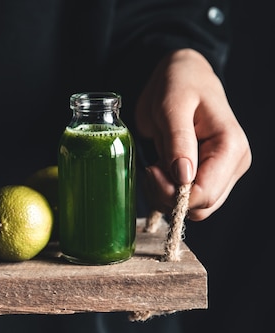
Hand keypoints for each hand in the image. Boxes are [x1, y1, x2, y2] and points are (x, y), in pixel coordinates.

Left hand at [135, 48, 250, 220]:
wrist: (182, 76)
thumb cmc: (178, 84)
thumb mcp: (172, 106)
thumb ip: (178, 141)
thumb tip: (184, 177)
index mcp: (231, 146)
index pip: (206, 193)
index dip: (175, 193)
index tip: (152, 171)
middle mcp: (233, 164)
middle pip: (202, 206)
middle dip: (169, 196)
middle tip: (150, 170)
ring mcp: (222, 172)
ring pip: (194, 207)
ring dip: (166, 196)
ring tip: (153, 168)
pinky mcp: (208, 175)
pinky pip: (187, 199)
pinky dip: (167, 193)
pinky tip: (157, 172)